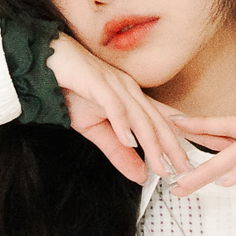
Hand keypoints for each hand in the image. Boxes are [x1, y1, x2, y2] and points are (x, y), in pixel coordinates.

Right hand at [47, 34, 197, 187]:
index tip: (187, 163)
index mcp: (132, 98)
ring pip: (139, 116)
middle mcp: (128, 90)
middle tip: (183, 169)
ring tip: (159, 164)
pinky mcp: (96, 82)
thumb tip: (139, 175)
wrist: (47, 60)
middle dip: (171, 147)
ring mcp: (114, 84)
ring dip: (151, 143)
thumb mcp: (95, 129)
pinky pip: (113, 104)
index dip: (177, 141)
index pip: (161, 121)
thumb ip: (117, 152)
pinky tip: (129, 141)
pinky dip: (121, 123)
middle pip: (155, 121)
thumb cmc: (70, 88)